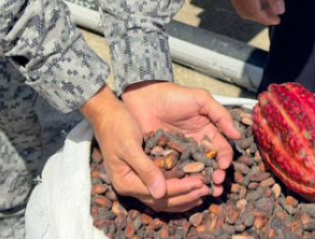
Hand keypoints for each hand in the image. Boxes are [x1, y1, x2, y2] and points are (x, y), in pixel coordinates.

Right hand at [80, 87, 207, 212]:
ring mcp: (135, 181)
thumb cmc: (117, 126)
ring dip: (183, 196)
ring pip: (162, 197)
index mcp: (125, 182)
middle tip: (207, 189)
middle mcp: (130, 186)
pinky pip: (161, 187)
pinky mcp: (141, 173)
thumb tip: (160, 193)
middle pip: (162, 200)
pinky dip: (176, 189)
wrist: (106, 114)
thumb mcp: (130, 146)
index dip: (180, 189)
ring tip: (203, 191)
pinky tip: (191, 186)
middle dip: (185, 195)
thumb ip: (145, 169)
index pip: (158, 193)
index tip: (200, 183)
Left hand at [122, 82, 241, 207]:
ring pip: (193, 172)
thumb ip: (220, 115)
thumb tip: (238, 135)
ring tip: (204, 191)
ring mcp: (180, 156)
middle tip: (217, 183)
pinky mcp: (164, 161)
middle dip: (216, 175)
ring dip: (200, 183)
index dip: (225, 159)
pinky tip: (184, 188)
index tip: (224, 166)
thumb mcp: (201, 100)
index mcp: (207, 133)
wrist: (144, 97)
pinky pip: (173, 173)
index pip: (221, 150)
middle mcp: (195, 147)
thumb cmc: (174, 96)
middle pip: (210, 165)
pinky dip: (180, 181)